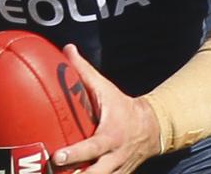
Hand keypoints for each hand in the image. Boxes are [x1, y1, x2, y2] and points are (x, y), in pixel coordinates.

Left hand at [53, 44, 159, 173]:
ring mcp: (116, 172)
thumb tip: (67, 49)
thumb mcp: (106, 89)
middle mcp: (114, 158)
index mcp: (110, 136)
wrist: (153, 129)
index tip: (57, 156)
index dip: (75, 154)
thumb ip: (85, 71)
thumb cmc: (122, 107)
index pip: (92, 148)